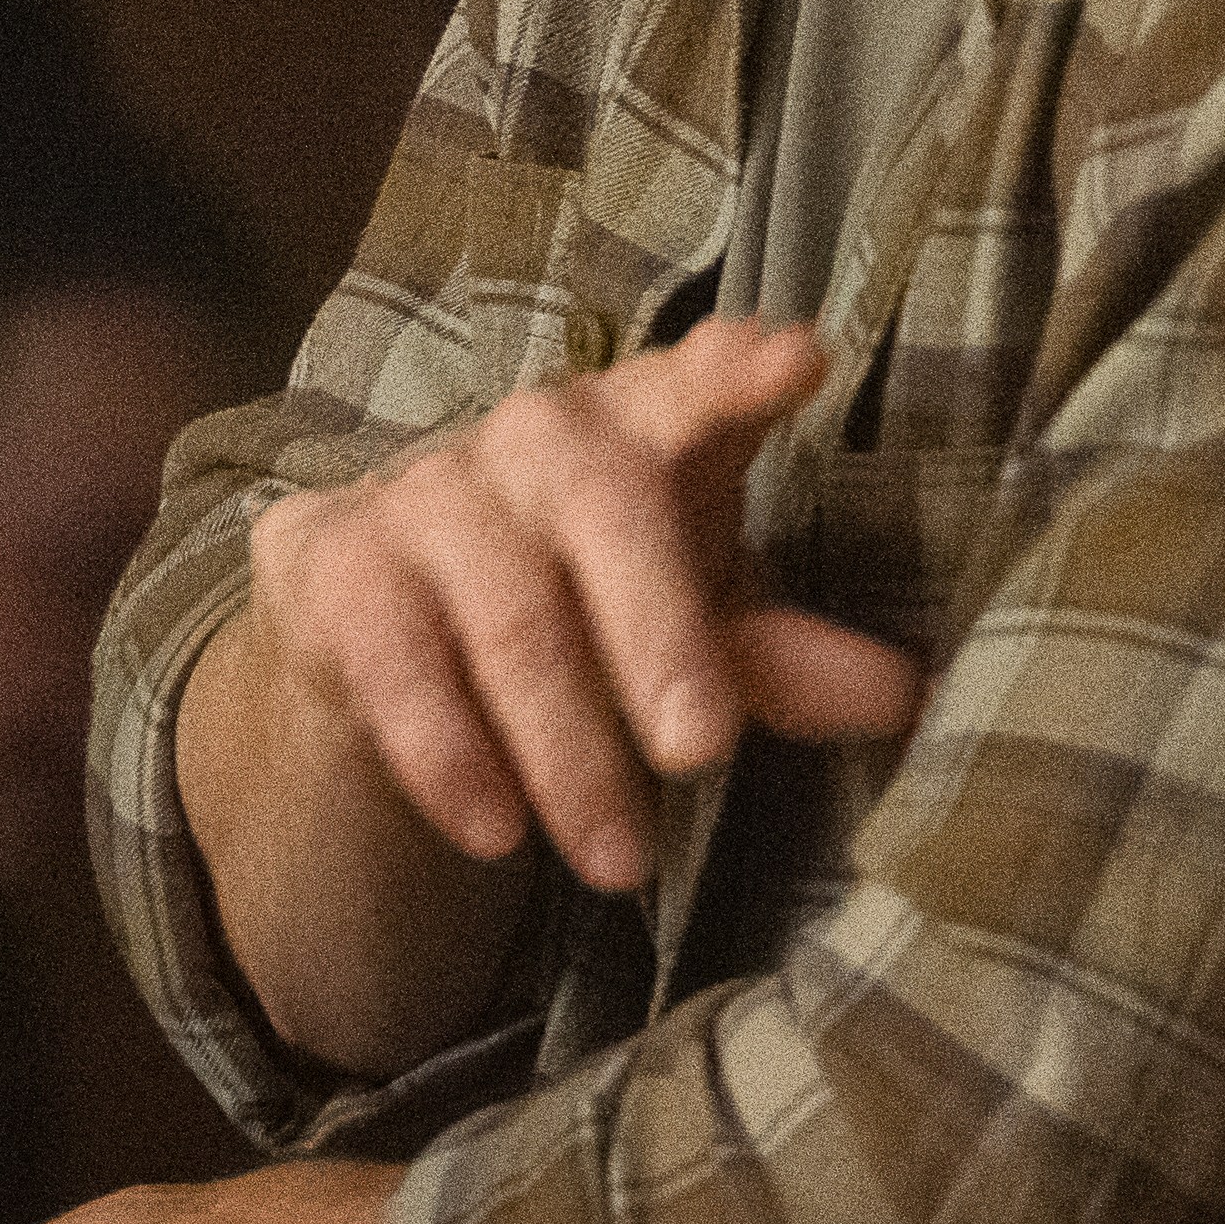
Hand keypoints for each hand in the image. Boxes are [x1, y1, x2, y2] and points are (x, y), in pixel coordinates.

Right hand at [242, 313, 923, 895]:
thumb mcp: (693, 637)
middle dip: (659, 635)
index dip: (737, 372)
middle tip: (702, 753)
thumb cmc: (585, 615)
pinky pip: (390, 660)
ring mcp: (420, 490)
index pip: (691, 384)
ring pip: (504, 611)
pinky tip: (494, 831)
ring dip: (564, 748)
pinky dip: (447, 755)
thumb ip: (783, 662)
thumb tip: (900, 696)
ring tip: (622, 861)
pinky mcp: (324, 559)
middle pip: (603, 504)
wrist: (390, 640)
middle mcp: (532, 436)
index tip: (796, 362)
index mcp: (640, 429)